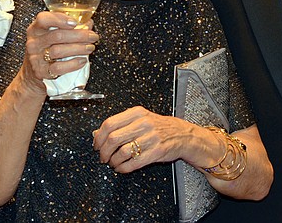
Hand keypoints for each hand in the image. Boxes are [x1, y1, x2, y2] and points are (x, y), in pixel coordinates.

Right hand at [22, 11, 97, 90]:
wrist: (34, 71)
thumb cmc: (48, 48)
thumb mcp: (54, 34)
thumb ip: (70, 26)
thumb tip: (88, 23)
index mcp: (36, 29)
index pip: (43, 19)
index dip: (60, 19)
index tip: (75, 22)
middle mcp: (34, 42)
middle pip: (57, 35)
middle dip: (79, 35)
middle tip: (93, 36)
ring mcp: (36, 57)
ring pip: (58, 51)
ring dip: (79, 49)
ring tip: (90, 48)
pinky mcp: (41, 71)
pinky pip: (58, 67)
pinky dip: (73, 64)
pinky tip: (82, 60)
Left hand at [93, 106, 216, 173]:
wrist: (184, 135)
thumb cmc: (161, 127)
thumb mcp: (141, 119)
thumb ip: (120, 125)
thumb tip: (97, 134)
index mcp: (138, 113)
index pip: (109, 124)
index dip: (99, 137)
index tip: (97, 145)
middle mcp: (144, 123)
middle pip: (113, 139)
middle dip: (103, 152)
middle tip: (103, 157)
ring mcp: (151, 138)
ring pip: (121, 152)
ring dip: (113, 161)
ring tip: (114, 163)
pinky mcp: (156, 151)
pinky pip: (133, 163)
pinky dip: (123, 168)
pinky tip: (122, 167)